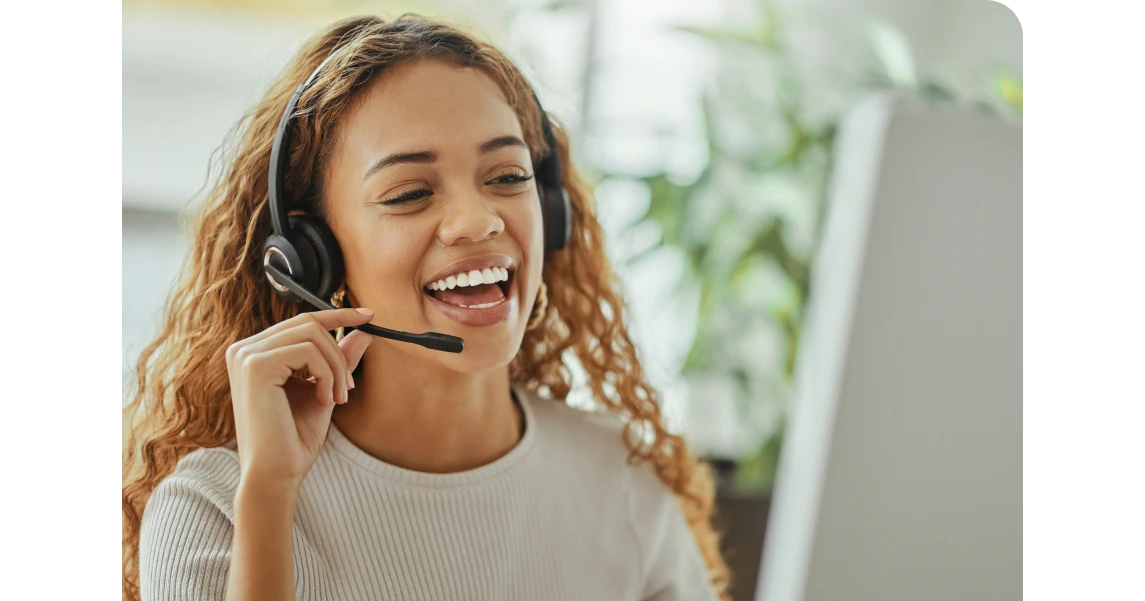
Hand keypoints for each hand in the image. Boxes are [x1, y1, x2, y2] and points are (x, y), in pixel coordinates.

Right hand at [225, 307, 375, 490]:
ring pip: (313, 334)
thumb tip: (365, 330)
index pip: (301, 321)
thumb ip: (339, 359)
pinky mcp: (255, 365)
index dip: (338, 315)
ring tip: (337, 399)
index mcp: (255, 353)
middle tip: (349, 389)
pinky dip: (327, 375)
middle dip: (339, 354)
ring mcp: (246, 355)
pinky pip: (308, 350)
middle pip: (309, 323)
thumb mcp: (325, 389)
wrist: (276, 474)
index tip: (369, 316)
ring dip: (336, 367)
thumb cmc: (295, 438)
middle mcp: (244, 349)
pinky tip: (324, 401)